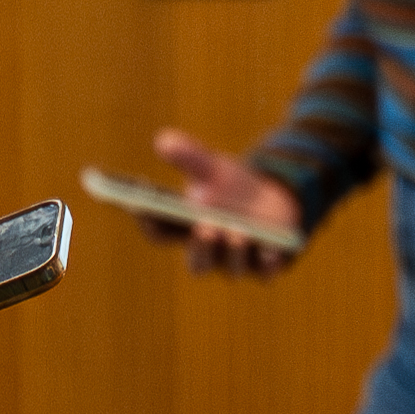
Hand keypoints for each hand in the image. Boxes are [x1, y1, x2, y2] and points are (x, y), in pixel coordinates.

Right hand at [144, 129, 304, 279]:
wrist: (274, 199)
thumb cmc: (232, 188)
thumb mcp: (212, 168)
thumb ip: (189, 157)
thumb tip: (164, 141)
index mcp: (186, 231)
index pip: (160, 234)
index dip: (148, 221)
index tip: (140, 203)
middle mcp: (210, 253)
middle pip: (197, 262)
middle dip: (200, 247)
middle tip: (202, 227)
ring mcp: (239, 261)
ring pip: (231, 268)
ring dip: (233, 251)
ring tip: (237, 231)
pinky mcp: (267, 265)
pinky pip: (265, 272)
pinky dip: (266, 263)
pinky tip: (269, 251)